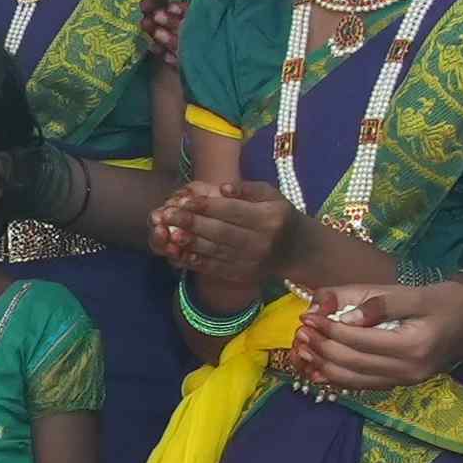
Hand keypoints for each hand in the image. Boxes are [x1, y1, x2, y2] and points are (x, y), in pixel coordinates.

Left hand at [158, 175, 296, 306]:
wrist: (297, 250)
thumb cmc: (279, 215)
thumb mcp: (272, 195)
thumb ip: (247, 189)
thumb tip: (222, 187)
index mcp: (268, 218)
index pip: (232, 211)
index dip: (206, 206)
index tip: (183, 200)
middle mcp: (260, 241)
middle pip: (220, 232)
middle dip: (191, 223)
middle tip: (166, 215)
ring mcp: (251, 261)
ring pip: (214, 251)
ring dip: (188, 243)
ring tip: (167, 233)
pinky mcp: (242, 275)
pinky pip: (214, 268)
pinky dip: (194, 261)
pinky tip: (177, 252)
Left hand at [288, 279, 462, 395]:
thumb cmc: (452, 302)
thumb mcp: (419, 294)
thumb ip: (380, 303)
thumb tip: (343, 317)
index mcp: (410, 346)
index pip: (356, 340)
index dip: (327, 329)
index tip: (306, 317)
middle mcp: (406, 370)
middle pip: (349, 362)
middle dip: (320, 347)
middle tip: (300, 331)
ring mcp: (404, 381)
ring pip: (352, 380)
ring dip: (323, 365)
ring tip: (303, 348)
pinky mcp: (402, 383)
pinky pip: (362, 385)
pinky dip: (337, 378)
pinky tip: (318, 368)